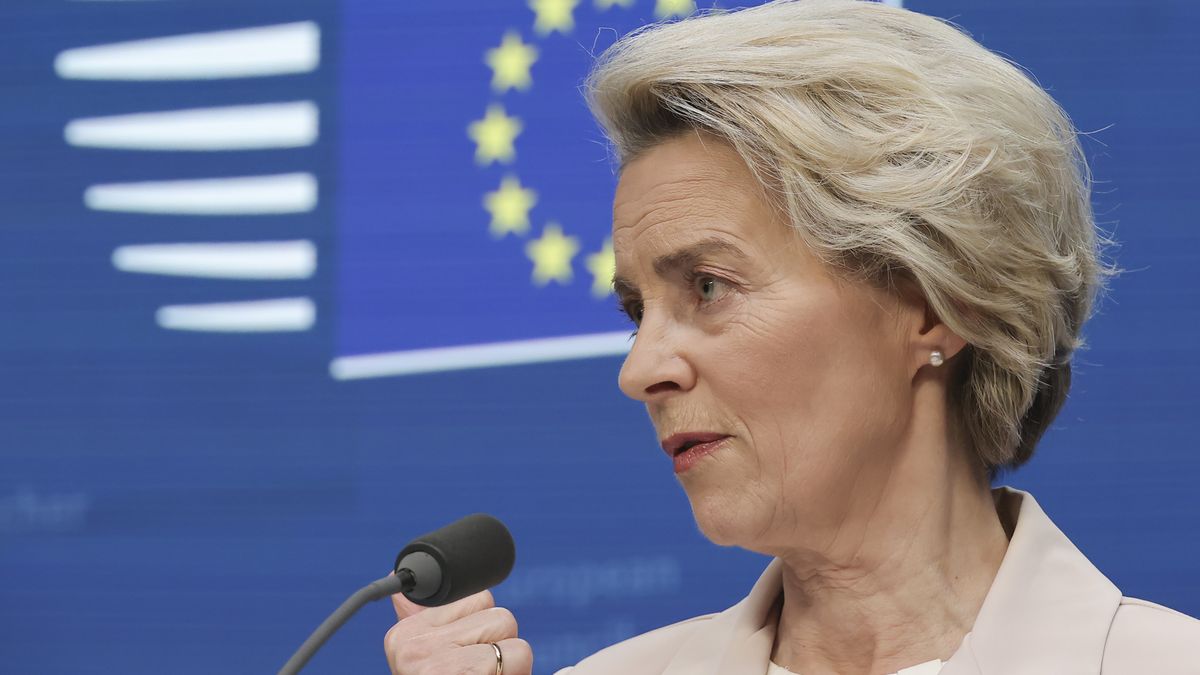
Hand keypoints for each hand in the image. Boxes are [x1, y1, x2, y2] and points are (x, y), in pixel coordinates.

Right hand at [384, 585, 532, 674]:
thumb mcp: (424, 662)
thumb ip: (417, 620)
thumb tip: (400, 582)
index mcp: (403, 638)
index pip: (475, 597)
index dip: (483, 630)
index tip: (467, 657)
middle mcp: (413, 649)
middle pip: (497, 614)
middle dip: (499, 646)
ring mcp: (438, 664)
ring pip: (510, 632)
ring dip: (511, 663)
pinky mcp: (466, 673)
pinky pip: (518, 653)